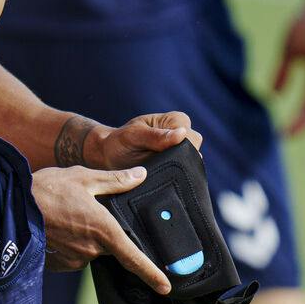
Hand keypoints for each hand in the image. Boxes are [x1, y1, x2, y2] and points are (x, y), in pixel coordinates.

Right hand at [32, 164, 169, 291]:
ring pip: (92, 250)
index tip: (166, 287)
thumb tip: (141, 176)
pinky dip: (72, 243)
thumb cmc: (47, 189)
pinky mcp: (59, 264)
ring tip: (68, 215)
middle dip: (106, 232)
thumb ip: (116, 181)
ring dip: (87, 236)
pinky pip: (74, 255)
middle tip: (87, 211)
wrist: (9, 207)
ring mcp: (74, 259)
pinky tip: (59, 227)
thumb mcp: (84, 178)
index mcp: (104, 230)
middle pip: (112, 246)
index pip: (134, 258)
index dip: (152, 274)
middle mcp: (91, 250)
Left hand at [67, 111, 201, 169]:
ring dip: (177, 173)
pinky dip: (176, 181)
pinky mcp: (178, 167)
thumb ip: (156, 136)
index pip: (192, 138)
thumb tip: (181, 133)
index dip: (181, 150)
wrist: (109, 157)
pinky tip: (162, 183)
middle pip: (195, 153)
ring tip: (156, 175)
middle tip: (156, 169)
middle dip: (179, 164)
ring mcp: (182, 152)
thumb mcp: (134, 136)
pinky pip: (185, 176)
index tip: (160, 158)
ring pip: (192, 167)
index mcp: (176, 120)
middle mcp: (183, 135)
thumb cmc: (120, 141)